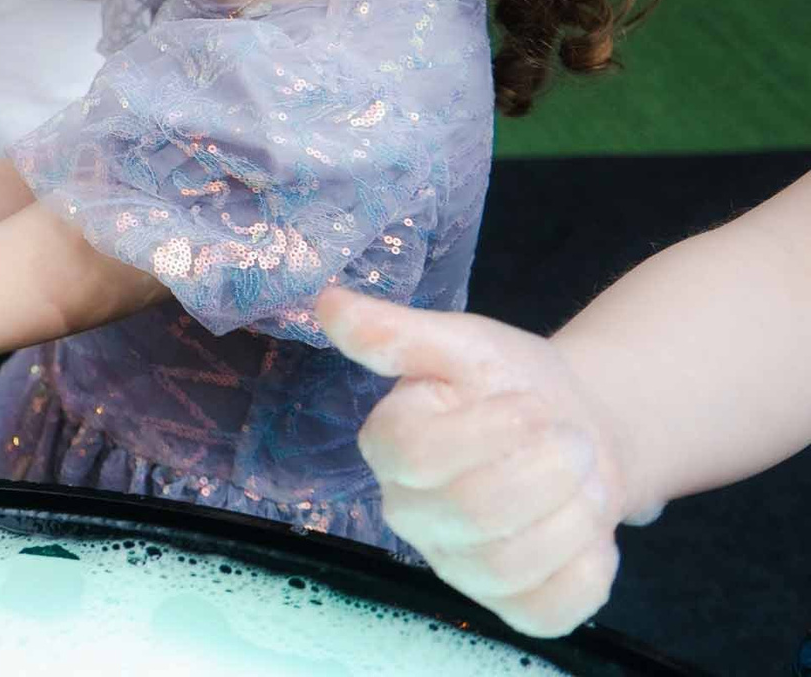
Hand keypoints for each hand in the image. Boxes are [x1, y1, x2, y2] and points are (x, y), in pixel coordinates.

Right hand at [320, 287, 639, 637]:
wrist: (581, 429)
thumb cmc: (510, 382)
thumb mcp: (463, 343)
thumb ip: (398, 333)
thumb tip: (327, 305)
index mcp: (390, 447)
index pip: (415, 455)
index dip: (488, 429)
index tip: (530, 401)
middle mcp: (411, 514)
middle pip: (471, 512)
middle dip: (546, 470)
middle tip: (574, 439)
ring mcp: (458, 567)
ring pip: (509, 567)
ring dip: (572, 516)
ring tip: (585, 479)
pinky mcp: (510, 606)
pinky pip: (546, 613)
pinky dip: (586, 571)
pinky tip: (590, 533)